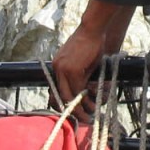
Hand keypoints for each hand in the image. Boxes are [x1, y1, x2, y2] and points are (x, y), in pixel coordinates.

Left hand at [52, 0, 134, 119]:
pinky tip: (92, 104)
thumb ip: (79, 76)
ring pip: (68, 95)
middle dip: (71, 110)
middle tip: (82, 118)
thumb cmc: (90, 43)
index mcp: (57, 67)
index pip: (56, 90)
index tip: (73, 111)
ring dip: (79, 107)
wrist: (92, 30)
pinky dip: (85, 99)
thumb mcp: (82, 63)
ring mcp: (63, 69)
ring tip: (88, 115)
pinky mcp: (72, 70)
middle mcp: (57, 69)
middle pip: (60, 95)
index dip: (63, 103)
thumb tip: (84, 92)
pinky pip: (78, 89)